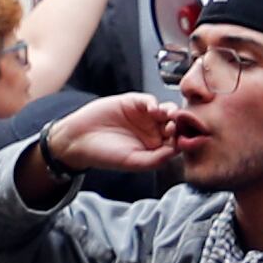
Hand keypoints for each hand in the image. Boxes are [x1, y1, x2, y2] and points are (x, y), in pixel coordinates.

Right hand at [40, 93, 189, 174]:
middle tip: (176, 127)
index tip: (185, 140)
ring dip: (171, 113)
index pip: (177, 141)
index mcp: (156, 146)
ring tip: (168, 117)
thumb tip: (176, 152)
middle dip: (179, 125)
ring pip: (166, 111)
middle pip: (176, 124)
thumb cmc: (104, 154)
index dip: (183, 140)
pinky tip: (152, 110)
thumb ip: (155, 159)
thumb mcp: (132, 162)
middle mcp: (154, 130)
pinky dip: (154, 103)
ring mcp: (145, 116)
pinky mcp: (133, 102)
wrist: (77, 140)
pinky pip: (149, 100)